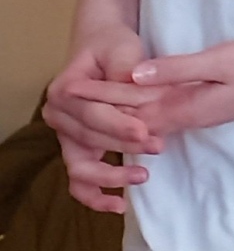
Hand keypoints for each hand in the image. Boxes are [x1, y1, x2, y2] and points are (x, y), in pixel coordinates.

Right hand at [43, 24, 164, 212]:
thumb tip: (136, 90)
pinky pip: (80, 182)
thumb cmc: (113, 46)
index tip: (146, 132)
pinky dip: (96, 196)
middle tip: (157, 147)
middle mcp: (58, 115)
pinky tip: (120, 205)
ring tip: (142, 176)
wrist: (102, 46)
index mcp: (65, 90)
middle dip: (125, 147)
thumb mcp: (123, 48)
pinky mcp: (78, 149)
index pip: (93, 114)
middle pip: (91, 140)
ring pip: (81, 167)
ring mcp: (66, 136)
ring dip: (111, 176)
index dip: (119, 125)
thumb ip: (127, 70)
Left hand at [78, 30, 233, 136]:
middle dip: (103, 110)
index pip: (133, 110)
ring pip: (153, 117)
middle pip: (138, 118)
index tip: (70, 92)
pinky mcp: (218, 105)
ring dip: (123, 111)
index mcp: (191, 107)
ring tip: (93, 104)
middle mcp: (194, 116)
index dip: (100, 101)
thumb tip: (132, 78)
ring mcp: (208, 113)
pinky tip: (141, 103)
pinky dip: (148, 108)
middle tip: (68, 99)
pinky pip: (172, 112)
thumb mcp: (225, 59)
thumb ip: (179, 70)